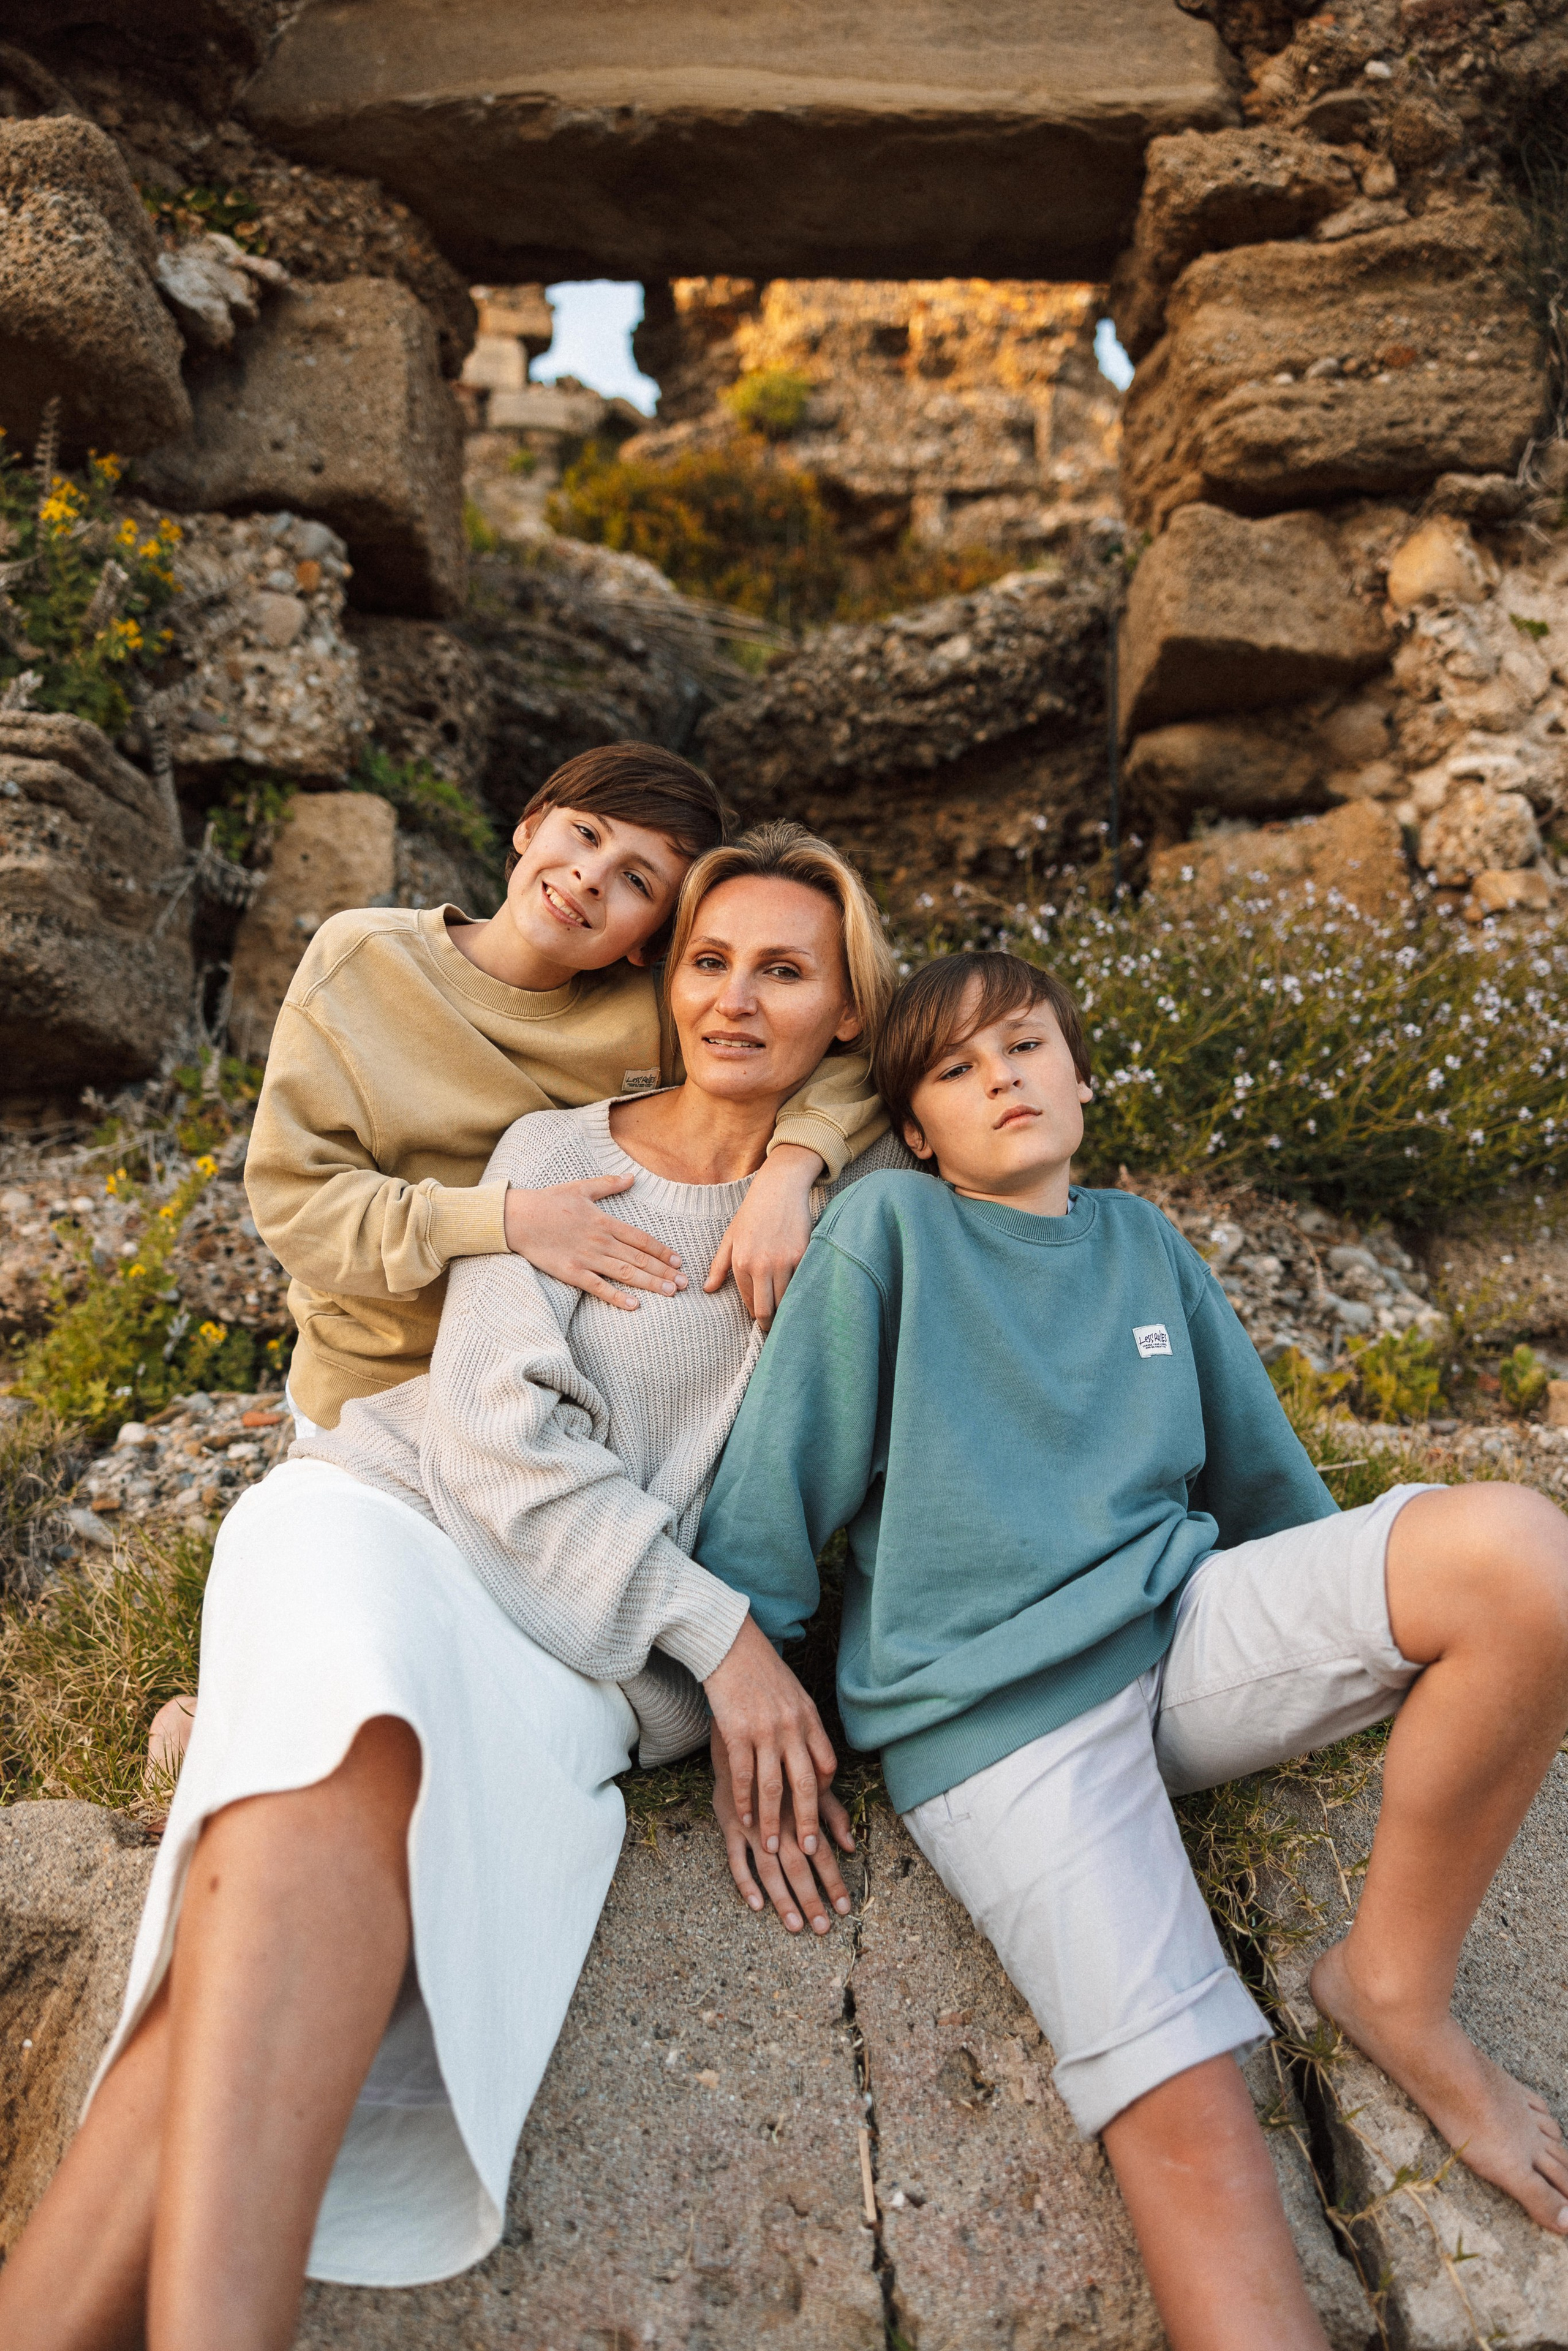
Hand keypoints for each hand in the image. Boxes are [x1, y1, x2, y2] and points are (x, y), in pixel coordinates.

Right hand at [504, 1176, 685, 1309]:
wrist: (517, 1217)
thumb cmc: (548, 1201)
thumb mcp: (581, 1188)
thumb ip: (608, 1184)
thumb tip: (631, 1177)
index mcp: (604, 1222)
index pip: (640, 1239)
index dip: (661, 1250)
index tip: (678, 1260)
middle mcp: (600, 1241)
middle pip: (639, 1258)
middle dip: (664, 1271)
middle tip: (685, 1283)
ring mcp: (586, 1258)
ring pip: (624, 1273)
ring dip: (650, 1283)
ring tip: (671, 1292)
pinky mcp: (571, 1272)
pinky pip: (597, 1287)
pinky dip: (616, 1297)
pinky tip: (634, 1305)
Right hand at [703, 1612, 836, 1856]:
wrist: (731, 1646)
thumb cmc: (763, 1673)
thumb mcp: (794, 1696)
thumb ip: (804, 1726)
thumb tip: (813, 1756)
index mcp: (809, 1719)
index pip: (826, 1765)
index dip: (824, 1793)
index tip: (821, 1816)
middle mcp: (792, 1727)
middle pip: (805, 1783)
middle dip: (807, 1821)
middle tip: (808, 1850)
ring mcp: (765, 1731)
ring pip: (773, 1787)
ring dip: (773, 1820)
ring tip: (772, 1845)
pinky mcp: (737, 1732)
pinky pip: (744, 1775)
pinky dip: (744, 1801)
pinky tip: (743, 1818)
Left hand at [705, 1143, 823, 1326]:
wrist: (779, 1189)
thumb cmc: (752, 1214)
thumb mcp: (730, 1238)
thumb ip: (719, 1266)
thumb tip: (708, 1289)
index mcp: (742, 1263)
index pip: (750, 1302)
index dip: (755, 1315)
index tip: (761, 1319)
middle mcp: (762, 1265)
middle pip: (767, 1309)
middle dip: (770, 1322)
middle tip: (774, 1326)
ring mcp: (785, 1261)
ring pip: (786, 1300)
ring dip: (787, 1309)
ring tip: (788, 1313)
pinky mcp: (803, 1255)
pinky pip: (802, 1284)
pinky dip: (801, 1292)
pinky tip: (801, 1295)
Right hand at [711, 1724, 854, 1932]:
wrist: (743, 1729)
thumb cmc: (781, 1758)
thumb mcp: (811, 1781)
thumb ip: (832, 1814)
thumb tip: (853, 1845)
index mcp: (801, 1809)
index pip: (822, 1852)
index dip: (834, 1880)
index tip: (845, 1908)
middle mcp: (780, 1818)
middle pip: (799, 1866)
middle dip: (812, 1898)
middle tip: (823, 1928)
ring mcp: (752, 1822)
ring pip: (768, 1867)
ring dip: (782, 1898)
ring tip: (795, 1924)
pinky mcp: (728, 1821)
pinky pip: (735, 1857)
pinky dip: (745, 1882)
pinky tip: (756, 1904)